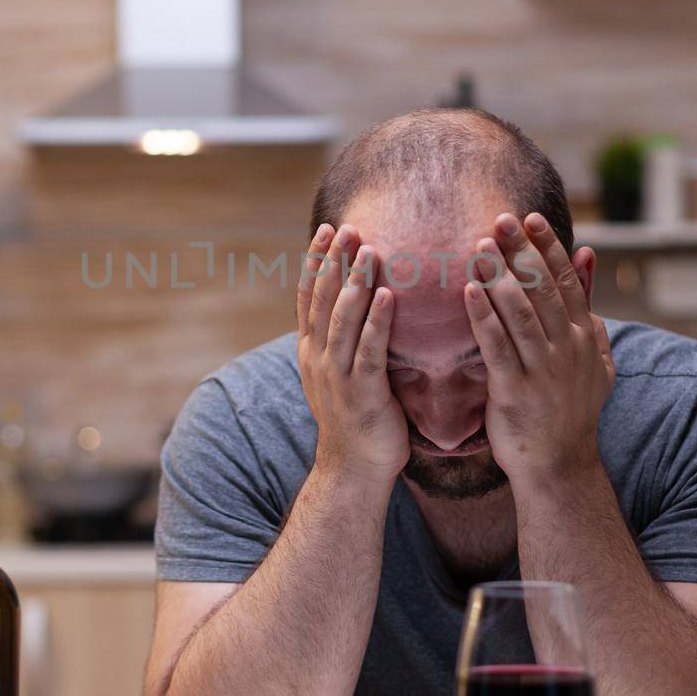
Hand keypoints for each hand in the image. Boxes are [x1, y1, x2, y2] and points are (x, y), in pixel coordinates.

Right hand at [297, 223, 409, 485]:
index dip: (316, 261)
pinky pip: (370, 349)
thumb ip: (343, 341)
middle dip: (334, 260)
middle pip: (322, 299)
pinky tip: (389, 295)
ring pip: (343, 318)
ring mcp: (338, 375)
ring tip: (368, 250)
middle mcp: (319, 358)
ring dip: (355, 282)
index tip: (327, 229)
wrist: (353, 468)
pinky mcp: (363, 392)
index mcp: (312, 351)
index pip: (308, 296)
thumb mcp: (339, 374)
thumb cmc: (355, 419)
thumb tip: (354, 308)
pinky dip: (378, 320)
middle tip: (347, 226)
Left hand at [463, 212, 614, 483]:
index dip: (547, 247)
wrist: (559, 465)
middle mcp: (566, 348)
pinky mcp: (515, 390)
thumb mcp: (594, 359)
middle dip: (519, 251)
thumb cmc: (570, 409)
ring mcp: (542, 369)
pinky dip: (482, 316)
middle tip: (498, 218)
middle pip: (542, 289)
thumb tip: (588, 259)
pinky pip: (496, 345)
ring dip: (498, 276)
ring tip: (478, 246)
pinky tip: (467, 291)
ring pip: (520, 313)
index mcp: (583, 337)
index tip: (530, 217)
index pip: (565, 281)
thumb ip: (589, 309)